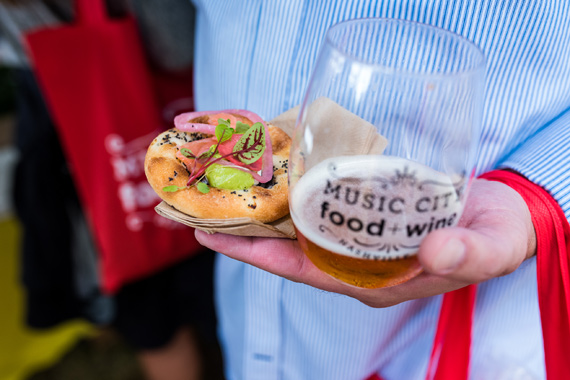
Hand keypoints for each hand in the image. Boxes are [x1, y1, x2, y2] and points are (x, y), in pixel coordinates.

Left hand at [195, 178, 535, 307]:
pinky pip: (317, 200)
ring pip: (296, 221)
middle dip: (241, 227)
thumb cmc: (495, 238)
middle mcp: (354, 259)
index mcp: (372, 279)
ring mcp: (356, 234)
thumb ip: (466, 253)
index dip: (255, 254)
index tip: (210, 236)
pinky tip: (270, 163)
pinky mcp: (363, 210)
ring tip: (220, 179)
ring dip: (258, 202)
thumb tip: (435, 251)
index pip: (300, 269)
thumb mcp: (489, 248)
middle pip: (286, 244)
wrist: (505, 218)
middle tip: (194, 204)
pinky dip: (290, 184)